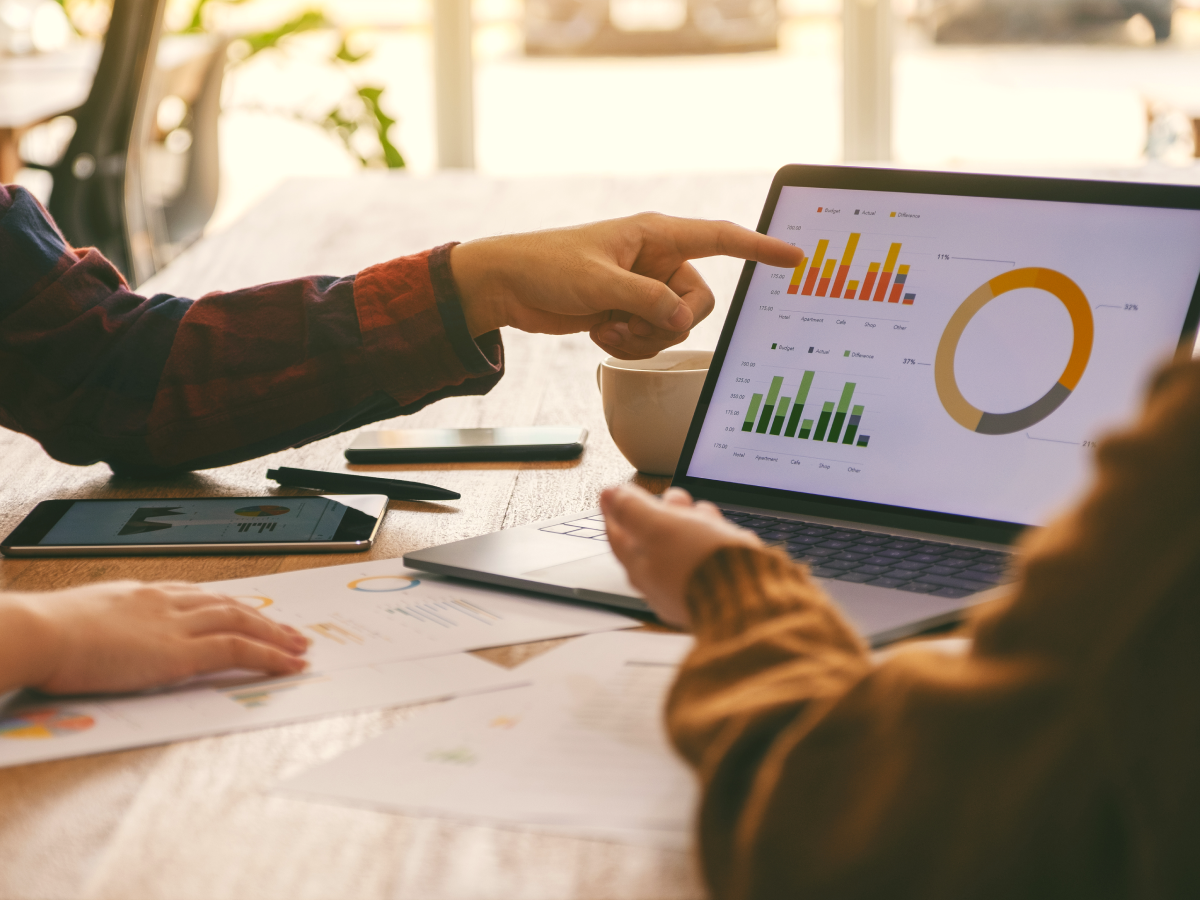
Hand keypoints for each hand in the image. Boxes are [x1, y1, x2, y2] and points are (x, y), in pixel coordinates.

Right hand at [0, 582, 308, 694]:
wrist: (38, 633)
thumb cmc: (43, 633)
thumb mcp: (79, 621)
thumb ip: (103, 627)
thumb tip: (101, 639)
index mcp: (141, 594)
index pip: (198, 595)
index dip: (228, 604)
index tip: (248, 611)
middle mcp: (165, 602)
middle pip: (228, 604)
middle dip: (263, 618)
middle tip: (289, 631)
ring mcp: (176, 625)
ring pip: (242, 622)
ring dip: (276, 635)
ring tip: (299, 648)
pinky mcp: (180, 653)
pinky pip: (238, 650)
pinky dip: (269, 656)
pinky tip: (288, 665)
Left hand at [450, 213, 804, 359]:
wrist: (508, 285)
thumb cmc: (547, 266)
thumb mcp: (599, 282)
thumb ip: (646, 301)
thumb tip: (682, 321)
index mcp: (656, 235)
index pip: (720, 238)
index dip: (759, 248)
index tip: (794, 257)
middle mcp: (657, 260)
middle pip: (697, 302)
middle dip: (667, 321)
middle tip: (629, 319)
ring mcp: (644, 289)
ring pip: (674, 326)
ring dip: (642, 336)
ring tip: (605, 324)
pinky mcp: (629, 312)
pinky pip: (651, 340)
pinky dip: (628, 344)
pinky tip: (598, 332)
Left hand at [601, 485, 760, 627]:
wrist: (748, 599)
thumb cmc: (701, 566)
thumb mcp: (661, 526)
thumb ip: (633, 509)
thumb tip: (610, 494)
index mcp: (639, 567)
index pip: (617, 535)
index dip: (614, 509)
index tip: (611, 493)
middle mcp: (659, 582)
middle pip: (652, 540)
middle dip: (662, 512)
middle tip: (673, 496)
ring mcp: (686, 587)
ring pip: (682, 546)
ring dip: (691, 522)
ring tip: (702, 509)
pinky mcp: (713, 589)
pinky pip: (706, 558)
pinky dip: (710, 539)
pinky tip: (721, 530)